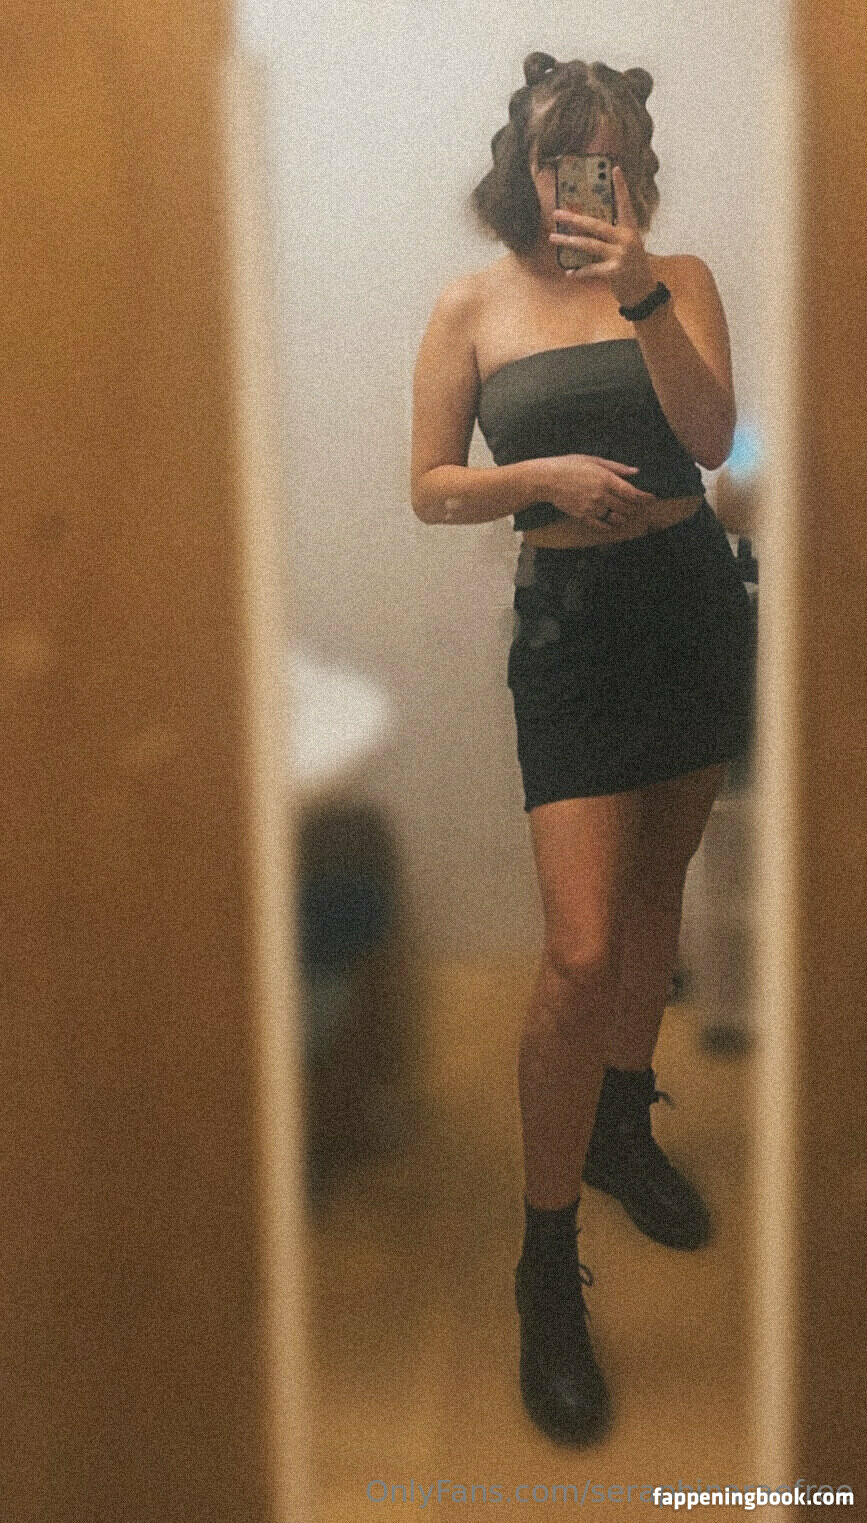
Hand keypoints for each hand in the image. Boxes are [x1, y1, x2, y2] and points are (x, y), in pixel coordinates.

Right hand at [540, 454, 657, 536]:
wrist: (547, 479)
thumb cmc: (569, 465)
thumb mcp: (594, 460)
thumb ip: (616, 467)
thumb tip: (635, 472)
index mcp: (606, 479)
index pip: (632, 493)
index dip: (644, 497)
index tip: (651, 498)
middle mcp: (601, 495)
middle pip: (626, 507)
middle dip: (634, 507)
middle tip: (637, 505)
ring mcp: (592, 507)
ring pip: (616, 518)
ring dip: (622, 516)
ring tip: (623, 513)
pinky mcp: (583, 516)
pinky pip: (601, 526)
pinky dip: (609, 526)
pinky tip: (610, 522)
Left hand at [549, 165, 655, 309]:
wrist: (643, 292)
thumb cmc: (632, 267)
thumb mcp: (627, 247)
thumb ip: (613, 236)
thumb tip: (587, 227)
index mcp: (630, 230)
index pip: (625, 204)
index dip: (621, 187)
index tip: (615, 169)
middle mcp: (626, 239)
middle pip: (596, 224)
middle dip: (574, 218)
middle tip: (557, 213)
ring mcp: (620, 255)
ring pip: (588, 245)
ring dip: (568, 242)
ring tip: (553, 238)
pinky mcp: (614, 271)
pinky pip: (591, 269)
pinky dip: (578, 272)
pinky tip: (568, 273)